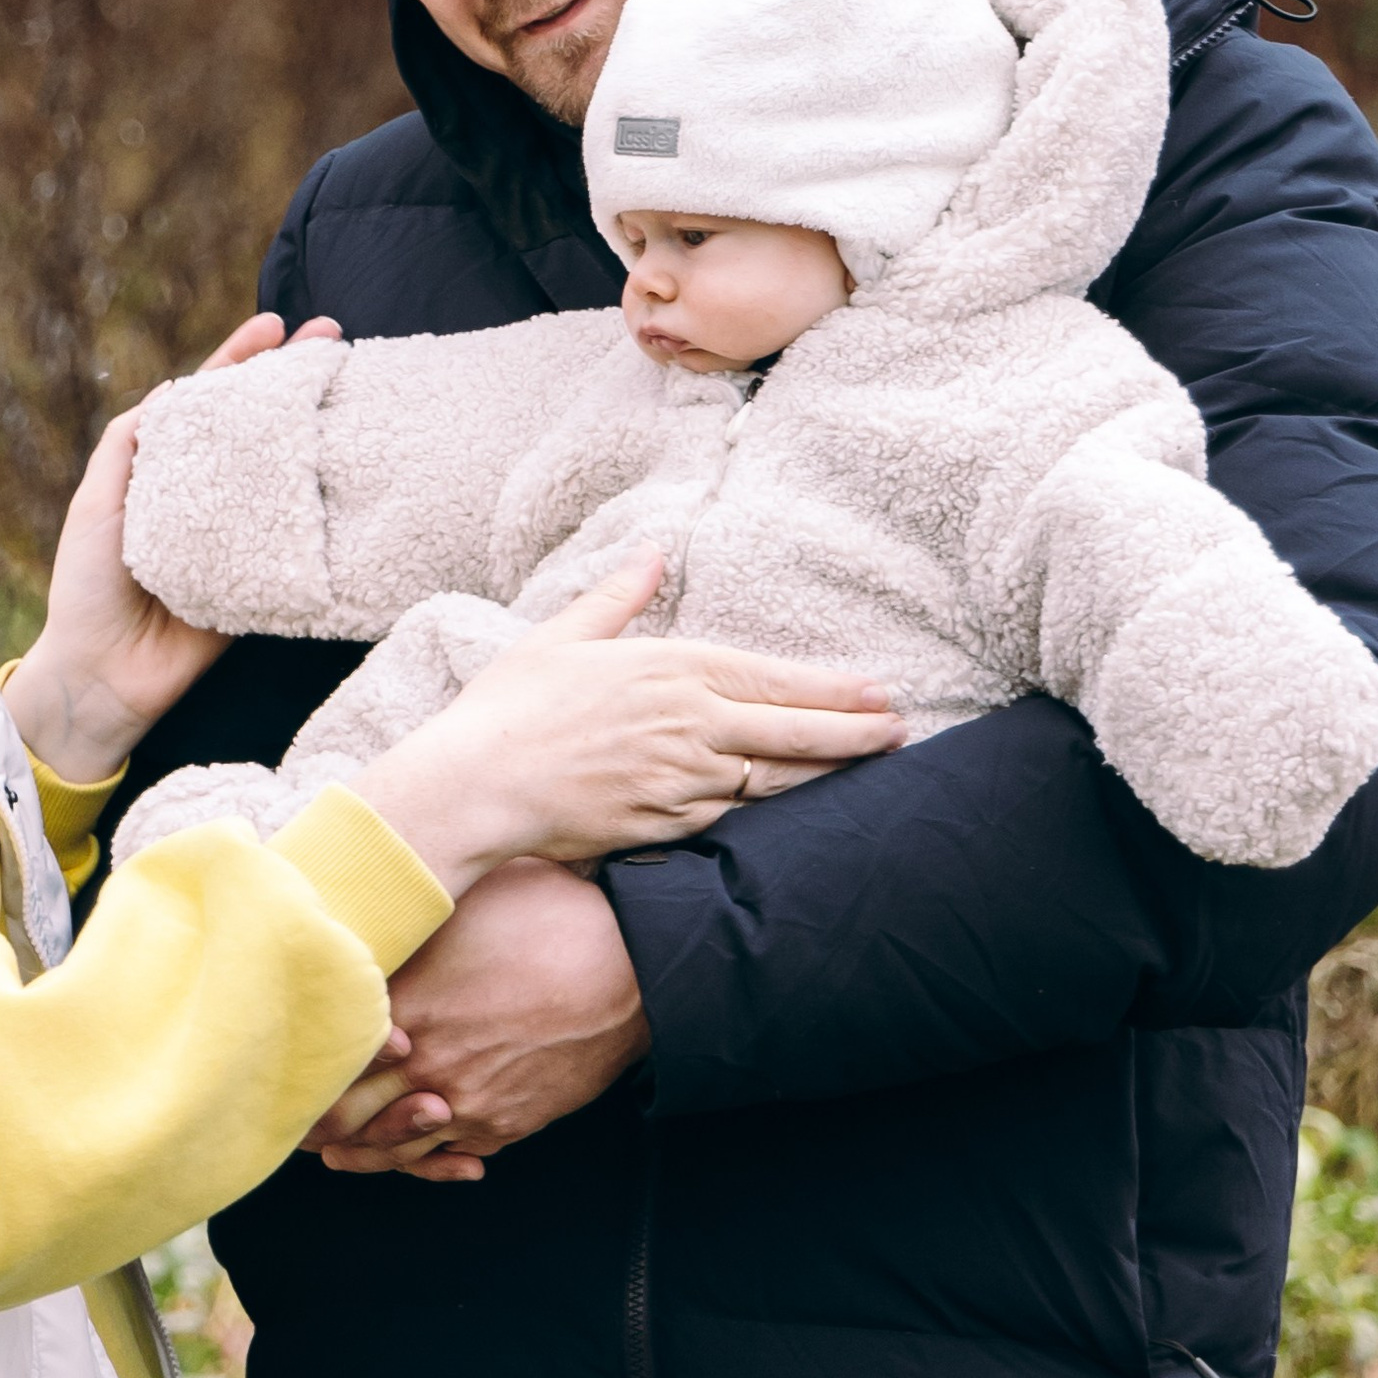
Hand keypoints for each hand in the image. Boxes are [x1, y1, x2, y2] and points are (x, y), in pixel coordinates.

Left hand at [3, 311, 342, 779]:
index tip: (276, 323)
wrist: (101, 674)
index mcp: (166, 471)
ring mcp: (238, 534)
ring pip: (284, 471)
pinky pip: (295, 537)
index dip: (240, 361)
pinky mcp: (261, 578)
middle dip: (292, 380)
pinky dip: (321, 505)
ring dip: (317, 430)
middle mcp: (207, 494)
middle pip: (257, 425)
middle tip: (333, 338)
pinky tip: (349, 470)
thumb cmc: (86, 586)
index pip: (207, 402)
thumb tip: (175, 388)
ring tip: (352, 386)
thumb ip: (129, 445)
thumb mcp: (96, 501)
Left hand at [306, 863, 649, 1183]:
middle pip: (346, 1117)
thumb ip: (405, 923)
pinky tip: (414, 1146)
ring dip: (362, 1149)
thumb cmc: (548, 916)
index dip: (302, 1065)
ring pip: (393, 1149)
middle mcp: (428, 1066)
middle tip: (293, 1120)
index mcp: (408, 1008)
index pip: (329, 1059)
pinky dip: (423, 1158)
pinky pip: (449, 1156)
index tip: (286, 1061)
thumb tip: (365, 906)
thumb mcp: (463, 903)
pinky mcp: (509, 1123)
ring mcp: (469, 1102)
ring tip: (337, 1148)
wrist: (634, 967)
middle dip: (316, 1122)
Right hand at [354, 553, 905, 896]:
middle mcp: (690, 725)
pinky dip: (769, 811)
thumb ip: (618, 596)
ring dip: (824, 774)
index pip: (774, 679)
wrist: (478, 784)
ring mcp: (682, 780)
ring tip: (867, 769)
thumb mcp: (563, 635)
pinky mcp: (666, 825)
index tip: (879, 692)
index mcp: (671, 670)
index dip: (834, 689)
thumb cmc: (511, 707)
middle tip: (900, 732)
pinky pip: (731, 817)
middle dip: (854, 733)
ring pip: (774, 780)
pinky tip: (793, 808)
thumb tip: (654, 551)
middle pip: (794, 732)